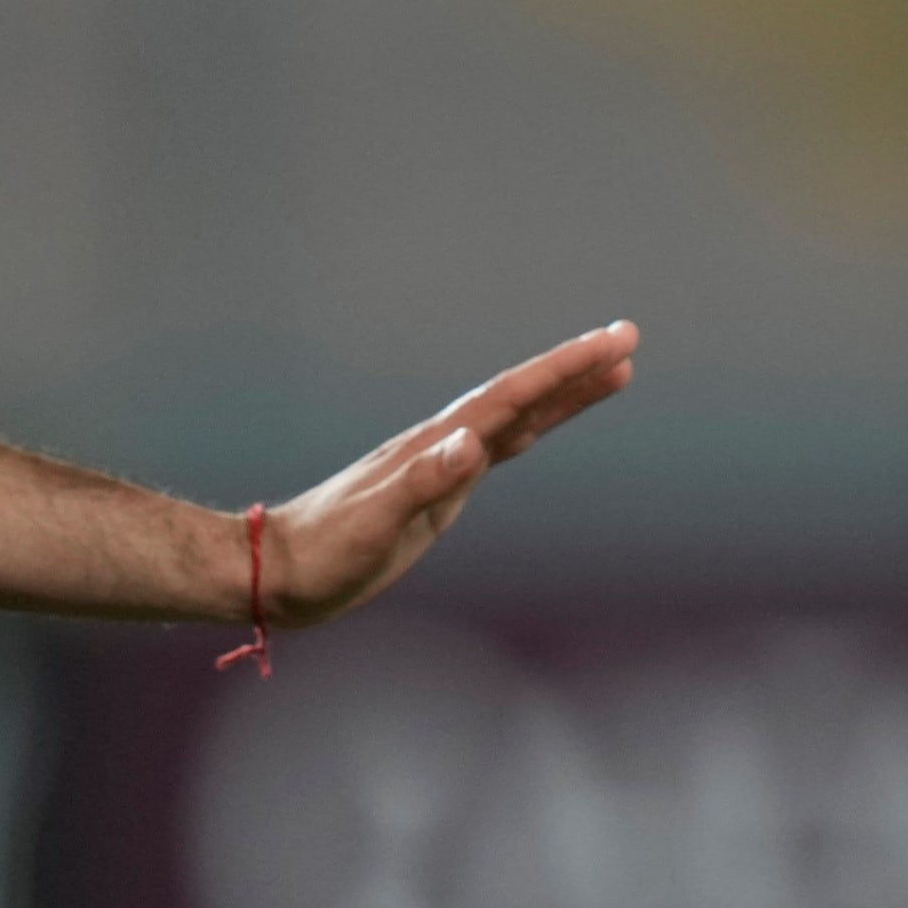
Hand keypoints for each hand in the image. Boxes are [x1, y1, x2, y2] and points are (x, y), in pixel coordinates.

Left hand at [260, 323, 636, 626]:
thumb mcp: (373, 526)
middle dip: (576, 369)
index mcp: (436, 446)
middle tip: (629, 338)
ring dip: (563, 393)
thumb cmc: (324, 553)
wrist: (278, 569)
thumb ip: (422, 484)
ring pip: (517, 417)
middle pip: (523, 395)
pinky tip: (544, 424)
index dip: (565, 370)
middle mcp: (444, 444)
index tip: (613, 343)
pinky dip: (532, 428)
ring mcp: (441, 463)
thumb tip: (473, 442)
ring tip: (615, 372)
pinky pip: (500, 448)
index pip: (513, 396)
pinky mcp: (437, 489)